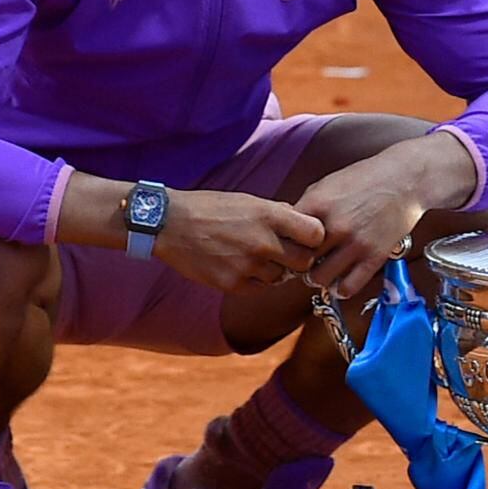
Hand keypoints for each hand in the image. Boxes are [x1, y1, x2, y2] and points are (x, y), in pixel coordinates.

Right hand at [156, 191, 327, 295]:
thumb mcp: (249, 200)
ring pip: (280, 278)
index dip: (314, 237)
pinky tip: (239, 265)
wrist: (171, 224)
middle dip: (299, 259)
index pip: (316, 234)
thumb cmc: (212, 208)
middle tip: (287, 253)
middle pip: (304, 262)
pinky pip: (258, 288)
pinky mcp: (232, 284)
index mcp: (269, 215)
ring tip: (253, 256)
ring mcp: (247, 265)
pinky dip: (254, 280)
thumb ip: (279, 213)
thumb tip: (304, 223)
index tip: (306, 238)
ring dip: (274, 270)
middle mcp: (262, 242)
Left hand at [295, 152, 438, 299]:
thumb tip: (288, 228)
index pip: (286, 236)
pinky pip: (349, 287)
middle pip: (299, 260)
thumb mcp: (327, 183)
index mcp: (317, 204)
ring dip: (318, 278)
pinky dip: (341, 289)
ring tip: (323, 272)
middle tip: (303, 264)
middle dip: (299, 264)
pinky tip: (341, 281)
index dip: (284, 245)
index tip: (288, 248)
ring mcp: (355, 243)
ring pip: (319, 279)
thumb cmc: (366, 178)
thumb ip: (307, 206)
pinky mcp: (374, 256)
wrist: (405, 179)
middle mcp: (334, 225)